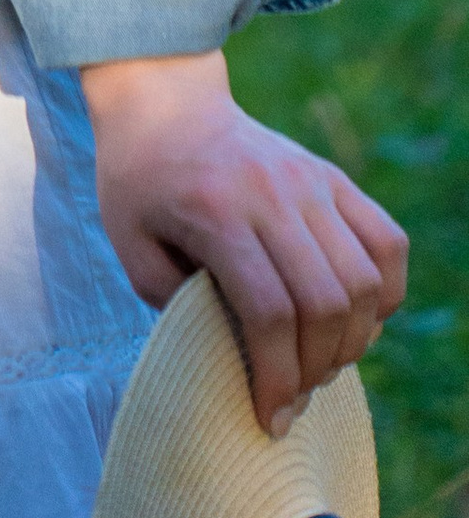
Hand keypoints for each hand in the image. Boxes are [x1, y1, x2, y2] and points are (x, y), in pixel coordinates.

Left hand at [83, 50, 407, 434]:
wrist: (163, 99)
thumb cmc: (139, 180)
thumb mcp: (130, 244)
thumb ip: (174, 302)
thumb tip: (237, 357)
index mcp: (215, 210)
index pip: (269, 311)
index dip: (277, 377)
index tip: (269, 418)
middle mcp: (271, 192)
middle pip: (324, 302)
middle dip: (315, 368)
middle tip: (293, 394)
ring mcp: (310, 180)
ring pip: (363, 279)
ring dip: (353, 339)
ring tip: (320, 360)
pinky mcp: (333, 176)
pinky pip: (387, 241)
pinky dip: (385, 292)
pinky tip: (358, 317)